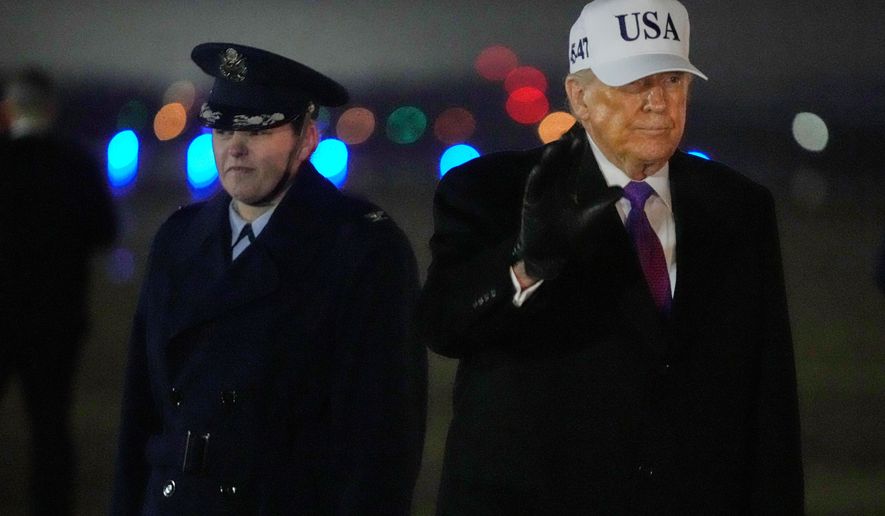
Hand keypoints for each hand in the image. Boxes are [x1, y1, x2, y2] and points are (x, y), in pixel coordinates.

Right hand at [515, 133, 621, 279]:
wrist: (550, 254)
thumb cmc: (567, 237)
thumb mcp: (587, 217)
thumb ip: (602, 203)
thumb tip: (621, 190)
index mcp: (564, 190)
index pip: (569, 169)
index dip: (573, 155)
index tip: (579, 140)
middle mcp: (551, 189)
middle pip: (557, 167)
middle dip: (561, 153)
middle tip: (568, 137)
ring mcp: (540, 196)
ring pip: (544, 175)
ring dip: (548, 162)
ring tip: (554, 148)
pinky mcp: (530, 204)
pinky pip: (533, 190)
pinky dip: (535, 180)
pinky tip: (539, 169)